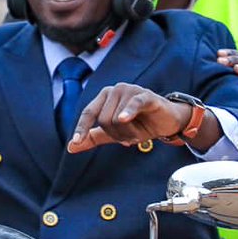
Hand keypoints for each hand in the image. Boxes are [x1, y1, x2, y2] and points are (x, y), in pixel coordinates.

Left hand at [68, 84, 193, 152]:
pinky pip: (133, 104)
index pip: (89, 113)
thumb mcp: (114, 133)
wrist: (167, 122)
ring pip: (118, 119)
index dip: (82, 128)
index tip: (75, 142)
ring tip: (139, 131)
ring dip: (129, 133)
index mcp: (105, 97)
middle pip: (105, 120)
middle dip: (117, 135)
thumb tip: (70, 148)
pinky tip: (124, 118)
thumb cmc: (140, 124)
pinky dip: (128, 112)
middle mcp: (115, 90)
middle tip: (130, 135)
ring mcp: (130, 90)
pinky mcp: (146, 95)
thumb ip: (93, 138)